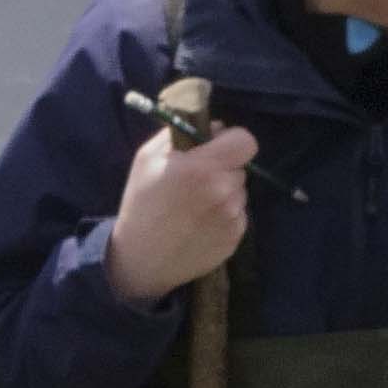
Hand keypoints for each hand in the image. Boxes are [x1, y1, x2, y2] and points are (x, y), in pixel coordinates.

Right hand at [104, 118, 259, 304]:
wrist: (141, 259)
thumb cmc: (141, 204)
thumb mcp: (147, 158)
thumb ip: (180, 134)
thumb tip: (213, 127)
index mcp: (202, 168)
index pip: (246, 141)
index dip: (232, 141)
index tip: (216, 149)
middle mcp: (224, 192)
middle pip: (241, 167)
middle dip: (223, 169)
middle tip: (197, 181)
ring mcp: (232, 218)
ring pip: (240, 192)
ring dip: (224, 193)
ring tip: (195, 207)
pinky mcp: (236, 239)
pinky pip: (238, 215)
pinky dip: (224, 216)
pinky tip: (200, 224)